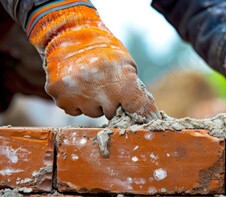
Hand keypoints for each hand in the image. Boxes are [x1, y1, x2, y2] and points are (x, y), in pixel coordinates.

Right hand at [28, 3, 158, 119]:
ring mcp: (79, 96)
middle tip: (105, 85)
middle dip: (111, 104)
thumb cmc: (104, 51)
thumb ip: (135, 89)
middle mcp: (101, 91)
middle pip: (112, 113)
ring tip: (89, 82)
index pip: (138, 107)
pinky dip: (75, 101)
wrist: (69, 35)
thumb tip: (144, 112)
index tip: (149, 118)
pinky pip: (73, 110)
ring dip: (92, 102)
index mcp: (122, 80)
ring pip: (92, 113)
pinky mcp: (61, 98)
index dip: (145, 114)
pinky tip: (76, 84)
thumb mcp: (127, 64)